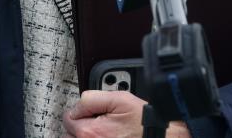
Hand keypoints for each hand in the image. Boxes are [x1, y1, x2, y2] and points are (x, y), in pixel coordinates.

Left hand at [62, 90, 191, 137]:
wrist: (163, 136)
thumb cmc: (144, 121)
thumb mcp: (119, 99)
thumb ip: (91, 98)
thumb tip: (77, 104)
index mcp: (91, 132)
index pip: (68, 120)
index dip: (78, 112)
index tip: (87, 112)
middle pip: (69, 136)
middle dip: (78, 128)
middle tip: (94, 123)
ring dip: (84, 136)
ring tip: (101, 132)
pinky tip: (104, 136)